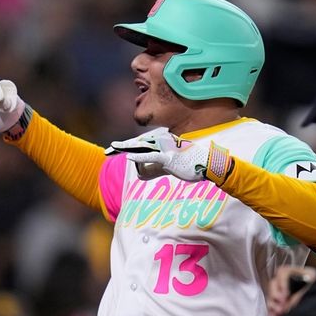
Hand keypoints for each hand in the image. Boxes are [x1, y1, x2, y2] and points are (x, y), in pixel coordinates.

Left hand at [107, 131, 230, 182]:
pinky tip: (128, 157)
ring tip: (113, 148)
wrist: (208, 164)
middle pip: (137, 144)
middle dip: (121, 146)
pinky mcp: (169, 158)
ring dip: (126, 148)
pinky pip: (152, 157)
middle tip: (107, 150)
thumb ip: (154, 167)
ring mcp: (166, 149)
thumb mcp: (168, 165)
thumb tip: (140, 172)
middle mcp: (162, 143)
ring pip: (142, 148)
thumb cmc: (189, 164)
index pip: (140, 144)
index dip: (125, 146)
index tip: (112, 149)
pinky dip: (139, 157)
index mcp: (161, 142)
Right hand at [267, 265, 315, 315]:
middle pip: (275, 282)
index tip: (283, 297)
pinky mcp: (287, 300)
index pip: (284, 272)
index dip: (281, 284)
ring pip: (273, 293)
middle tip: (279, 308)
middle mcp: (294, 279)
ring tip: (276, 314)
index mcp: (304, 273)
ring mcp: (290, 289)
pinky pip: (275, 302)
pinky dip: (273, 309)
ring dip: (272, 304)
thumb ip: (301, 298)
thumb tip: (286, 306)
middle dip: (275, 296)